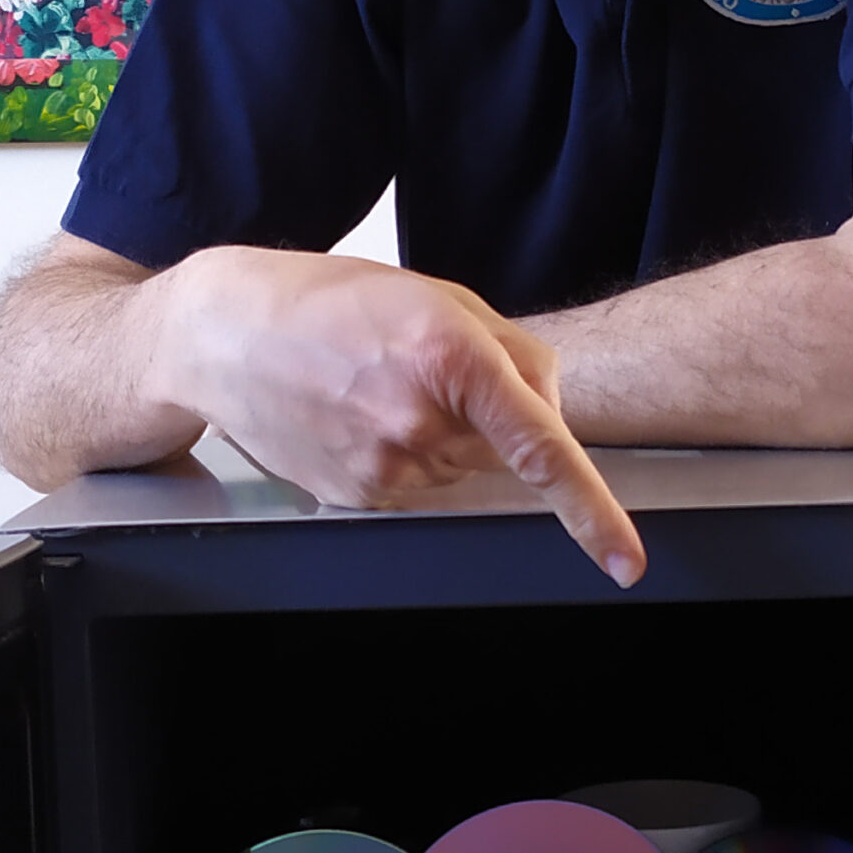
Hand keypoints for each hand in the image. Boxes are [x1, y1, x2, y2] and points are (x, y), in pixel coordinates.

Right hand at [145, 247, 645, 585]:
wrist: (227, 335)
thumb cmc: (329, 300)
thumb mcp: (436, 294)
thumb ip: (513, 350)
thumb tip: (552, 411)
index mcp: (449, 355)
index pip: (540, 447)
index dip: (591, 510)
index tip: (626, 559)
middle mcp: (418, 421)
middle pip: (501, 448)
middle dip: (485, 415)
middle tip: (418, 369)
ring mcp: (383, 468)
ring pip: (457, 470)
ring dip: (440, 435)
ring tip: (377, 386)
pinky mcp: (355, 498)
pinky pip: (414, 487)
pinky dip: (402, 455)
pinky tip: (357, 416)